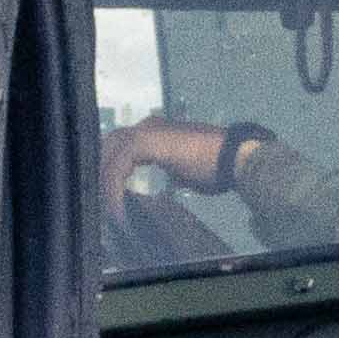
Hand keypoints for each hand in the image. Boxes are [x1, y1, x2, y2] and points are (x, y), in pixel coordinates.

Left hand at [106, 119, 240, 197]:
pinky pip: (117, 168)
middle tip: (104, 201)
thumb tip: (168, 181)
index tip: (112, 195)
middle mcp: (148, 126)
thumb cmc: (217, 166)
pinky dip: (113, 190)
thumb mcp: (187, 171)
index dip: (114, 169)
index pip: (123, 146)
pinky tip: (118, 209)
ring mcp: (145, 132)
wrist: (234, 157)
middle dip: (103, 173)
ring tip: (111, 211)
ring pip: (110, 157)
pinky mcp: (144, 142)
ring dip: (106, 185)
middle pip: (110, 146)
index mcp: (157, 131)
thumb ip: (171, 171)